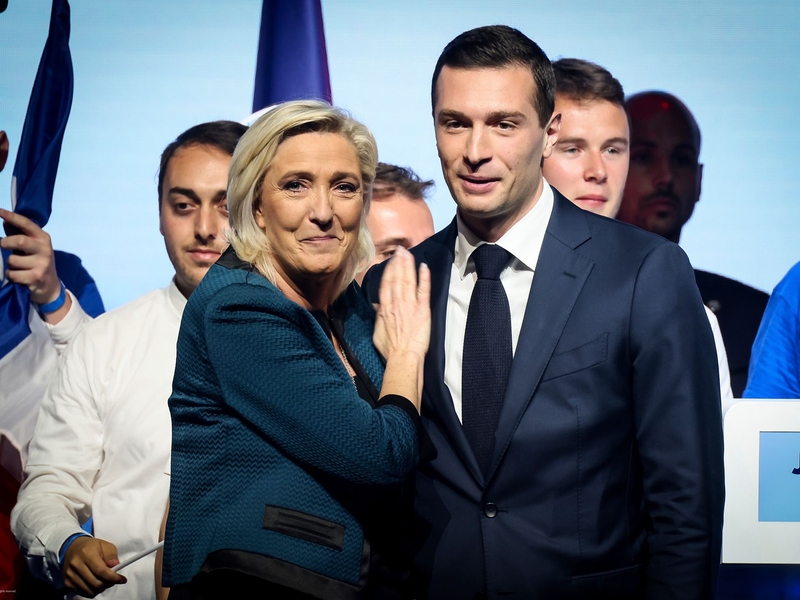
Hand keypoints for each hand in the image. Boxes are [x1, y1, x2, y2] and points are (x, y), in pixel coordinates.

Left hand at [0, 208, 70, 321]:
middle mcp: (45, 250)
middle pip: (19, 241)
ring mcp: (42, 264)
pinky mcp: (36, 277)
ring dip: (9, 264)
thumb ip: (19, 234)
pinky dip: (11, 276)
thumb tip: (5, 221)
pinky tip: (19, 277)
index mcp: (43, 238)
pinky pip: (13, 274)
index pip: (26, 224)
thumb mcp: (32, 247)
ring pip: (12, 260)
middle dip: (5, 243)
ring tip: (17, 267)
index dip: (12, 217)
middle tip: (3, 246)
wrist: (50, 286)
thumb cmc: (37, 261)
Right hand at [62, 536, 126, 597]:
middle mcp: (76, 565)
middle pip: (96, 583)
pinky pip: (83, 593)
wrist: (72, 548)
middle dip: (109, 584)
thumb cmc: (91, 547)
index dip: (113, 577)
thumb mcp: (105, 545)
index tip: (122, 579)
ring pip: (90, 590)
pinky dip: (93, 591)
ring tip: (105, 581)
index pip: (100, 571)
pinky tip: (96, 583)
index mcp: (86, 553)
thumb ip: (111, 556)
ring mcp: (70, 575)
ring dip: (101, 589)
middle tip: (114, 580)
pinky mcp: (67, 583)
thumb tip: (116, 566)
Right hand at [373, 247, 430, 361]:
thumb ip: (378, 316)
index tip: (391, 260)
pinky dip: (424, 278)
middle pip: (397, 278)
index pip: (386, 284)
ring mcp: (410, 305)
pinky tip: (424, 267)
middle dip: (398, 263)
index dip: (389, 270)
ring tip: (408, 254)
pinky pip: (423, 291)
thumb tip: (378, 306)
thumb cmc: (390, 348)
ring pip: (408, 281)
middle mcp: (396, 303)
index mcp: (385, 308)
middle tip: (400, 250)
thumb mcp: (377, 332)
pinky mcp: (423, 310)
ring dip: (408, 266)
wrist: (403, 357)